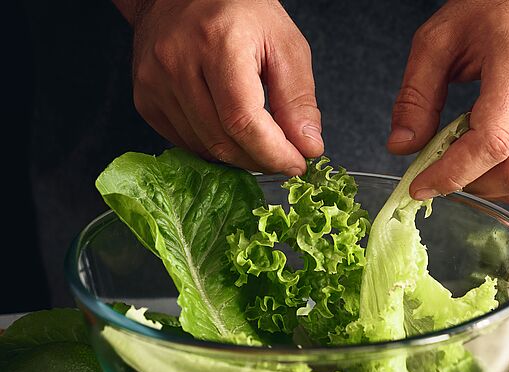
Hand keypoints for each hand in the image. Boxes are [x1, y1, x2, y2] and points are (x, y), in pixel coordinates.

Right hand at [126, 0, 321, 174]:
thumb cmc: (238, 12)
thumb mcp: (284, 44)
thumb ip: (298, 99)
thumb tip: (307, 147)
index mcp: (217, 43)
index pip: (244, 121)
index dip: (274, 153)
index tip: (297, 164)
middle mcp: (177, 62)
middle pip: (224, 141)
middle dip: (261, 160)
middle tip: (285, 158)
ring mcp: (154, 82)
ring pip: (205, 149)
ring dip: (240, 157)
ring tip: (261, 142)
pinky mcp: (144, 99)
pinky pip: (185, 143)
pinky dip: (214, 148)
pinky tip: (231, 133)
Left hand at [388, 0, 508, 205]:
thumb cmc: (495, 8)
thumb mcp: (439, 40)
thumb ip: (416, 96)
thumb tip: (402, 147)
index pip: (491, 144)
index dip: (452, 174)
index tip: (421, 185)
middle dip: (473, 187)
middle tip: (441, 175)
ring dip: (489, 186)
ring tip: (462, 162)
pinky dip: (503, 175)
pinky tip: (483, 154)